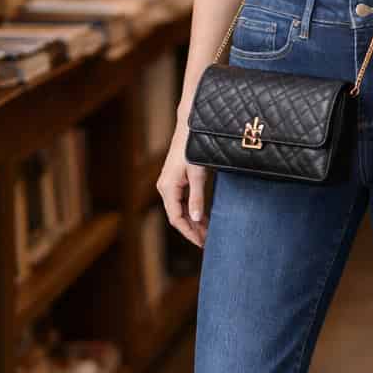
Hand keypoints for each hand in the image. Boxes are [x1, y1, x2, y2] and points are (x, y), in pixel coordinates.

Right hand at [157, 122, 208, 248]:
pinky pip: (182, 202)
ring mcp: (169, 185)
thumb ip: (197, 197)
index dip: (189, 233)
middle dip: (192, 230)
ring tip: (207, 233)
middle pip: (177, 217)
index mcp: (168, 188)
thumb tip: (195, 219)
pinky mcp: (175, 181)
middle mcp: (165, 188)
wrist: (189, 129)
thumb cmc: (193, 149)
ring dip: (193, 222)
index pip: (176, 219)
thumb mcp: (198, 174)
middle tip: (208, 242)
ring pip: (180, 210)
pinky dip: (192, 212)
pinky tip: (203, 218)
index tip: (202, 243)